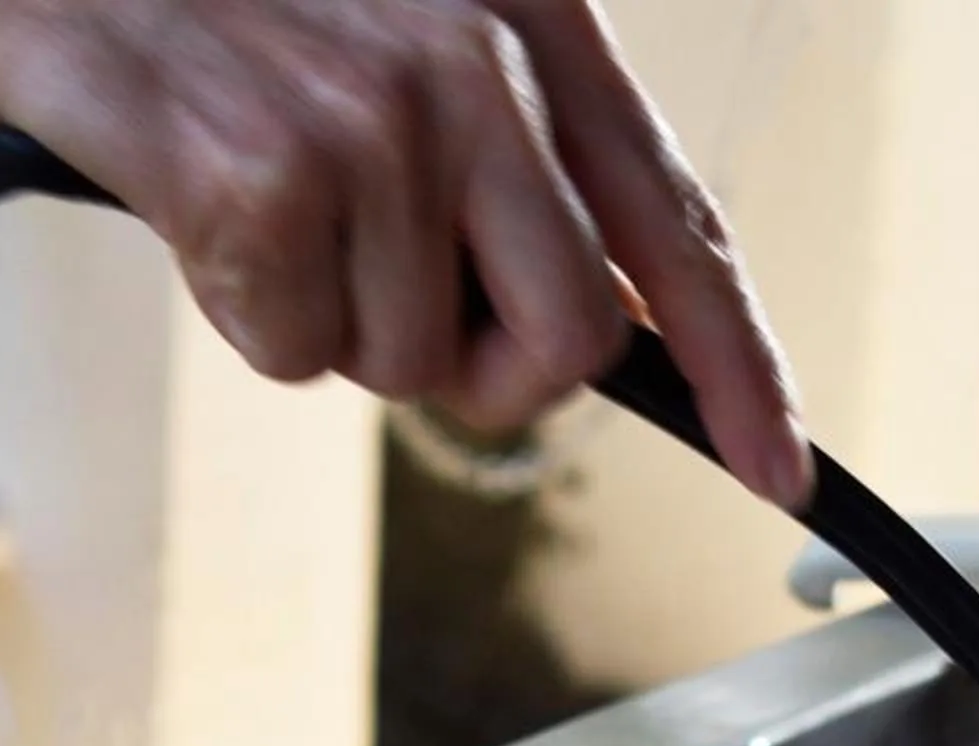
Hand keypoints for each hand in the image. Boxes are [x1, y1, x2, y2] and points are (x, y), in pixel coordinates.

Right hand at [0, 0, 808, 497]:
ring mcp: (374, 120)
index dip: (741, 367)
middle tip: (383, 297)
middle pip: (568, 344)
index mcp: (531, 21)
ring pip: (414, 363)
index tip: (780, 467)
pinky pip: (300, 355)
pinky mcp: (265, 177)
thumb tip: (604, 321)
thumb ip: (518, 162)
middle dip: (481, 367)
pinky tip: (198, 210)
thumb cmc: (215, 13)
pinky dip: (245, 317)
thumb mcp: (402, 37)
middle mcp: (476, 64)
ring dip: (332, 325)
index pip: (678, 228)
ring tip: (262, 205)